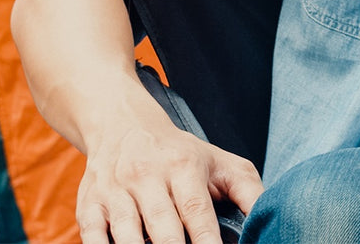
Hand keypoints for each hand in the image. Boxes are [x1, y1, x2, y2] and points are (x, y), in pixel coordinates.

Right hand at [75, 102, 262, 243]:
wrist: (122, 126)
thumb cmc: (179, 152)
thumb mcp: (221, 163)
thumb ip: (248, 193)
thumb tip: (270, 220)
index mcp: (183, 166)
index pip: (195, 210)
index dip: (206, 240)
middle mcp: (147, 176)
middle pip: (162, 227)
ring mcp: (115, 191)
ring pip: (126, 234)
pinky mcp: (89, 205)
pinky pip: (93, 237)